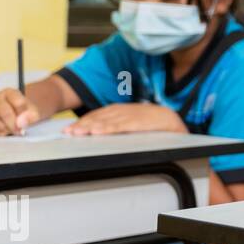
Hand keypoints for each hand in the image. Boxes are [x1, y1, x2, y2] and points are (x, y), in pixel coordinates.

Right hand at [0, 88, 40, 135]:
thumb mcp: (33, 111)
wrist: (16, 114)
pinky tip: (5, 131)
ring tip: (13, 129)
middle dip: (14, 125)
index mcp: (9, 92)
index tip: (26, 122)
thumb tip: (21, 123)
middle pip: (5, 113)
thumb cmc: (24, 111)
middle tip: (20, 131)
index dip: (24, 115)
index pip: (17, 103)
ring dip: (7, 130)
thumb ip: (31, 115)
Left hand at [67, 103, 185, 135]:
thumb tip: (100, 132)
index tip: (70, 129)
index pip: (99, 115)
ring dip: (91, 126)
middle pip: (99, 117)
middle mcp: (124, 111)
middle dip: (83, 124)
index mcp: (122, 110)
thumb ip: (119, 125)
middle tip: (69, 132)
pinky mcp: (139, 123)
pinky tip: (98, 131)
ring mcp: (131, 116)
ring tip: (78, 132)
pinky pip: (121, 125)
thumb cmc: (154, 125)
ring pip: (107, 121)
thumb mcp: (133, 123)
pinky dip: (108, 128)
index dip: (84, 121)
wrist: (174, 121)